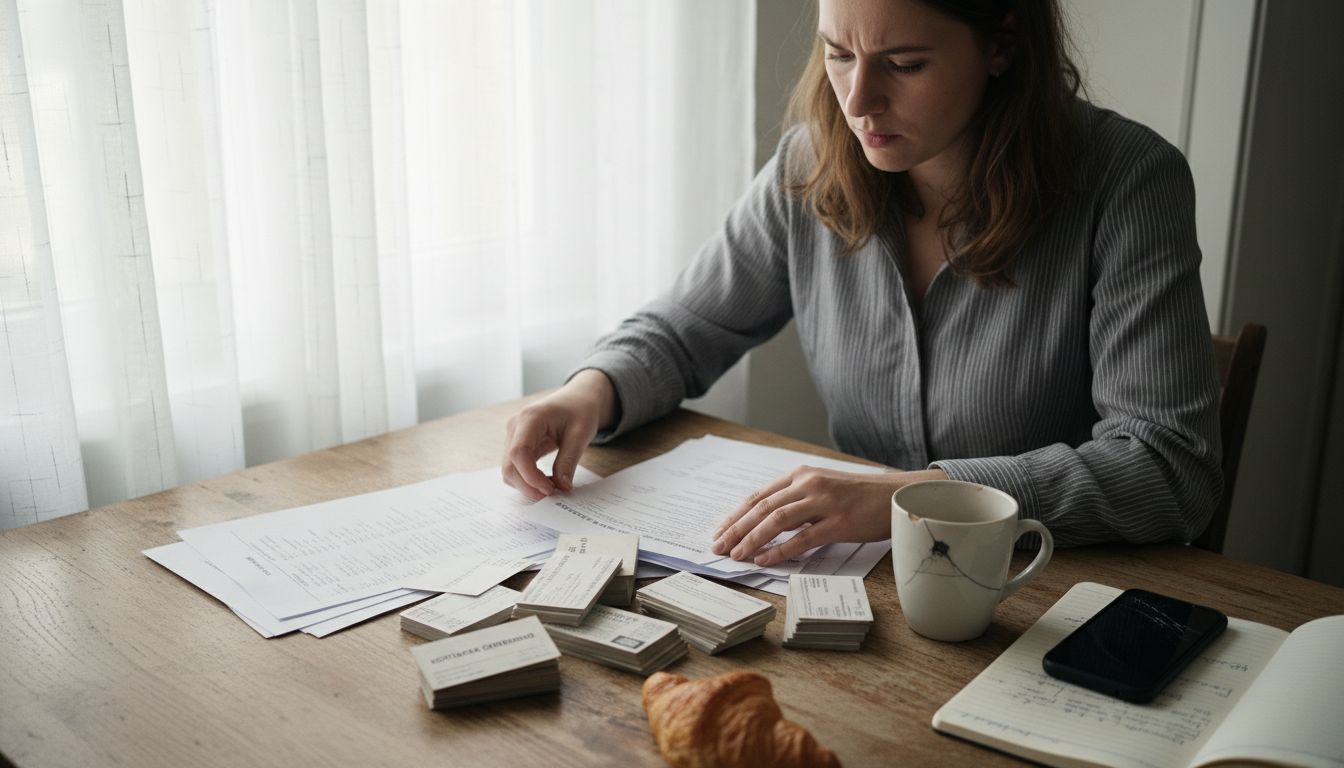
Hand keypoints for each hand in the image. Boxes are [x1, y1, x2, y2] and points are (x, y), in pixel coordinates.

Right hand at [502, 369, 616, 499]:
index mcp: (530, 418)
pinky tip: (546, 480)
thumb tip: (561, 488)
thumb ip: (568, 461)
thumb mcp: (580, 435)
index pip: (519, 453)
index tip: (550, 490)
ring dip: (526, 484)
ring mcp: (513, 435)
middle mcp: (515, 426)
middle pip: (509, 465)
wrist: (577, 398)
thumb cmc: (580, 410)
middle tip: (552, 495)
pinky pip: (515, 466)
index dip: (531, 477)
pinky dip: (528, 478)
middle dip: (527, 485)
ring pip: (509, 469)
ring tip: (552, 486)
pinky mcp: (517, 443)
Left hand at [710, 466, 948, 566]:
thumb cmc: (859, 496)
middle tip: (719, 546)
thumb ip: (796, 500)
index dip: (736, 515)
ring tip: (737, 555)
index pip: (759, 495)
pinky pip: (803, 538)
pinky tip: (766, 560)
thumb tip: (765, 524)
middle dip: (736, 528)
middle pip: (762, 507)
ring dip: (753, 539)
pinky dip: (781, 550)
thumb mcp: (823, 489)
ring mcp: (824, 502)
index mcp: (802, 474)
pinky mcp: (839, 521)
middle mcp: (809, 483)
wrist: (897, 495)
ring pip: (777, 520)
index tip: (720, 531)